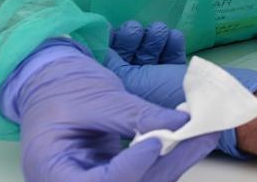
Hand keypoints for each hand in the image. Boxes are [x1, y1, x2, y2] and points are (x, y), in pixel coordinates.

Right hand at [9, 43, 218, 181]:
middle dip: (167, 166)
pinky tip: (192, 138)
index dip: (128, 170)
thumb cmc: (61, 88)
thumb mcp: (95, 98)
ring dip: (176, 161)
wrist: (50, 84)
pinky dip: (170, 158)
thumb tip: (179, 123)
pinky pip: (145, 175)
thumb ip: (135, 115)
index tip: (154, 144)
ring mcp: (93, 181)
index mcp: (50, 170)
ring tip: (206, 135)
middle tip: (201, 138)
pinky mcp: (114, 175)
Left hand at [106, 21, 256, 158]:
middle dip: (133, 41)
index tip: (112, 31)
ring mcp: (160, 86)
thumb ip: (115, 67)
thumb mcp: (135, 80)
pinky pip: (170, 59)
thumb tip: (100, 52)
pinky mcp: (180, 79)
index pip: (109, 69)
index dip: (110, 47)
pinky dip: (171, 46)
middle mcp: (139, 93)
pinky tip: (174, 37)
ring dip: (153, 40)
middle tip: (136, 29)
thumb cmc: (171, 94)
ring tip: (160, 30)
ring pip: (150, 57)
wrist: (219, 103)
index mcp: (124, 99)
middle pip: (130, 60)